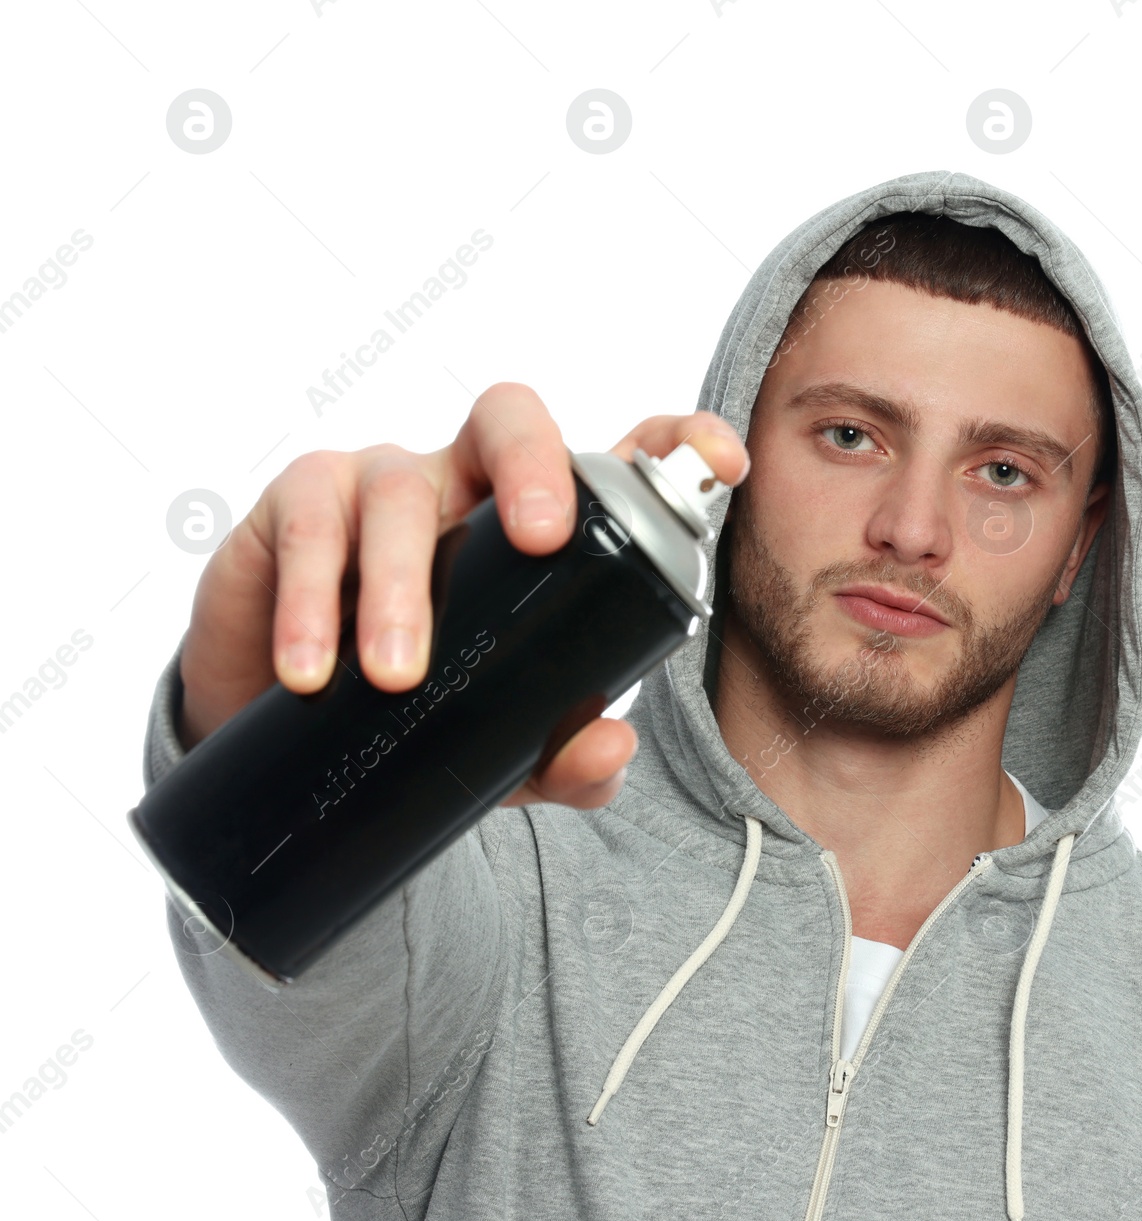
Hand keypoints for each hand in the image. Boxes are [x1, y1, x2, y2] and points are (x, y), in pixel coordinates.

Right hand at [177, 383, 748, 810]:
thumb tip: (612, 747)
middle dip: (535, 464)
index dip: (674, 441)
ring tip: (397, 675)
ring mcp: (382, 485)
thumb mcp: (504, 748)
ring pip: (399, 488)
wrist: (293, 726)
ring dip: (401, 582)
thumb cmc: (421, 710)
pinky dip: (308, 598)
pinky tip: (312, 668)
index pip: (614, 462)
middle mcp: (468, 486)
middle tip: (542, 541)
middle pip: (507, 418)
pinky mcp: (298, 504)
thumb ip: (565, 757)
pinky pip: (307, 521)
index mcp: (540, 528)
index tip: (723, 462)